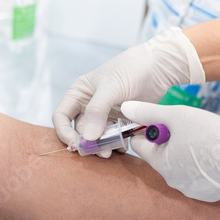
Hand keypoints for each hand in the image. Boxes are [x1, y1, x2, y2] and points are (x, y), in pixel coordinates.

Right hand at [53, 27, 204, 156]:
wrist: (158, 68)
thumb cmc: (131, 69)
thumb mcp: (111, 87)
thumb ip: (97, 111)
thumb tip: (88, 138)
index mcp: (78, 94)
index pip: (61, 117)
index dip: (64, 132)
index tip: (76, 144)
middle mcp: (87, 106)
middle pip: (79, 131)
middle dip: (88, 143)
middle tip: (100, 151)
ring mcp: (103, 116)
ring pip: (95, 138)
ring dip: (102, 147)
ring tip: (112, 150)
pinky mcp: (118, 123)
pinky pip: (112, 139)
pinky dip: (116, 145)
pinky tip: (123, 146)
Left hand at [121, 101, 219, 201]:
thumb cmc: (211, 135)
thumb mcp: (177, 116)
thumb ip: (148, 112)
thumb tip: (125, 107)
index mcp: (158, 162)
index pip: (138, 144)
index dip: (149, 129)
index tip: (164, 121)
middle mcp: (169, 180)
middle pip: (159, 155)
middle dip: (169, 141)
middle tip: (188, 130)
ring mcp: (187, 189)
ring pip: (177, 166)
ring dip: (184, 154)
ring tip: (203, 143)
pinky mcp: (204, 194)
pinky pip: (194, 177)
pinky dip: (199, 167)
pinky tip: (212, 157)